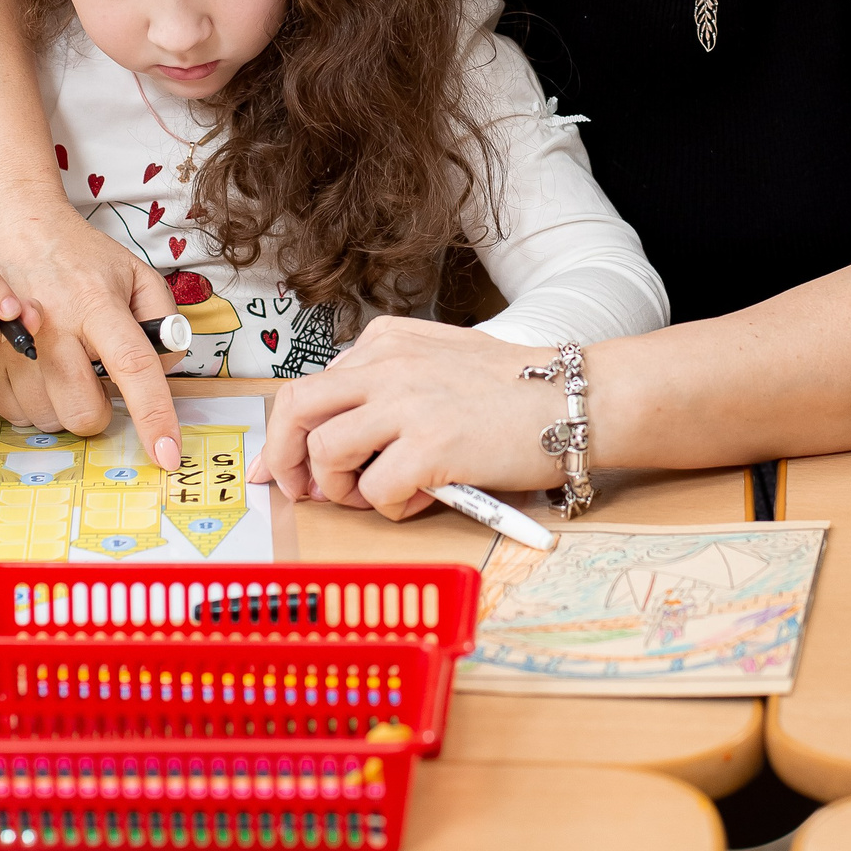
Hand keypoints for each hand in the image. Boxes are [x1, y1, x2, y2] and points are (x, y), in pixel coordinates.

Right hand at [0, 208, 183, 465]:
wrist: (10, 231)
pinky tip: (41, 373)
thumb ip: (164, 317)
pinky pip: (17, 415)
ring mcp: (13, 347)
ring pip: (49, 419)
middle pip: (83, 412)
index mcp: (97, 303)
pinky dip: (36, 405)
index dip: (154, 415)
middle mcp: (52, 327)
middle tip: (98, 381)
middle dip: (99, 412)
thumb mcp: (134, 273)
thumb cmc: (78, 257)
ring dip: (66, 407)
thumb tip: (167, 366)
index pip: (133, 365)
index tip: (167, 455)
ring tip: (67, 368)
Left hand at [253, 317, 564, 518]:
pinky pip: (376, 491)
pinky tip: (426, 497)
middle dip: (285, 461)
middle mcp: (387, 365)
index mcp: (386, 343)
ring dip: (343, 489)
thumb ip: (386, 384)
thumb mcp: (438, 361)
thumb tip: (332, 433)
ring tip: (381, 494)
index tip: (274, 469)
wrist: (576, 398)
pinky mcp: (430, 446)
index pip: (307, 386)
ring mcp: (407, 404)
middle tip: (302, 493)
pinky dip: (392, 507)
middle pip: (296, 410)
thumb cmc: (514, 390)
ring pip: (327, 454)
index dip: (282, 436)